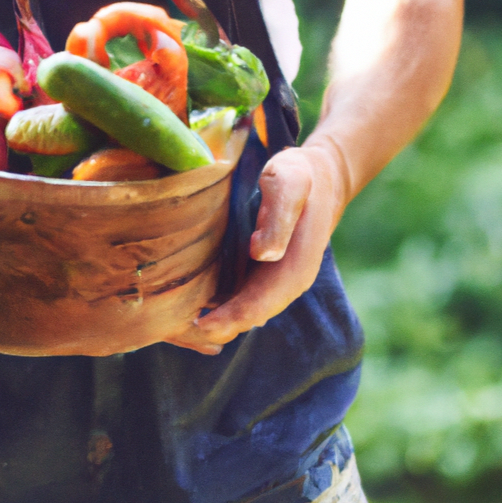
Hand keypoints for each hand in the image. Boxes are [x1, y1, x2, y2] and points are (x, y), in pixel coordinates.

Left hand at [164, 143, 347, 354]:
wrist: (322, 174)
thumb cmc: (301, 176)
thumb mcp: (290, 183)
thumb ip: (279, 217)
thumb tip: (263, 254)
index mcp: (296, 268)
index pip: (259, 306)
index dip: (229, 318)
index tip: (198, 323)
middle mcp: (289, 281)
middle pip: (251, 315)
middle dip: (219, 326)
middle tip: (179, 328)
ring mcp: (280, 278)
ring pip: (249, 309)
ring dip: (221, 318)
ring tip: (183, 320)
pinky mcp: (270, 270)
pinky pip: (247, 295)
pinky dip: (226, 303)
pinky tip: (200, 300)